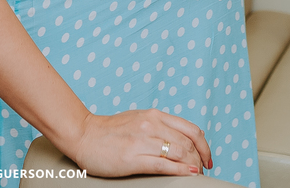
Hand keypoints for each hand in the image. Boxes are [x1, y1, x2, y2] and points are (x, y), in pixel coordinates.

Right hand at [69, 108, 212, 176]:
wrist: (83, 135)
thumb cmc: (109, 131)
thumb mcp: (138, 120)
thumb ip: (159, 125)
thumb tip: (182, 138)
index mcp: (154, 116)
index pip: (191, 130)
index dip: (205, 146)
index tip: (207, 158)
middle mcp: (150, 125)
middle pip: (188, 143)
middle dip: (200, 160)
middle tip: (201, 171)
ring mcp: (142, 141)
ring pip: (179, 153)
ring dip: (192, 166)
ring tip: (195, 174)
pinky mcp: (133, 158)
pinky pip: (163, 164)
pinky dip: (181, 170)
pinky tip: (188, 174)